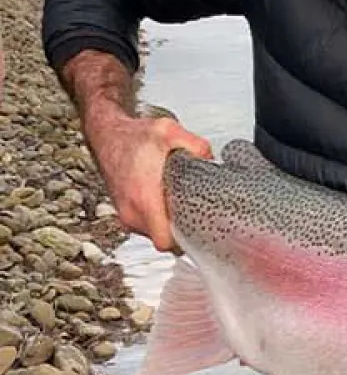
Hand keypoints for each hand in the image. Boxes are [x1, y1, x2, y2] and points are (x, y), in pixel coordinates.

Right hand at [87, 104, 212, 251]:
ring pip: (153, 232)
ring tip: (181, 203)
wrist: (107, 135)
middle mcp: (132, 211)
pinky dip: (157, 217)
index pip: (165, 242)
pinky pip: (145, 225)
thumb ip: (196, 145)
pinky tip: (167, 200)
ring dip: (168, 222)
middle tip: (198, 212)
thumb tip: (210, 159)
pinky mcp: (124, 211)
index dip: (184, 242)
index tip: (199, 230)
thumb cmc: (134, 137)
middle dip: (181, 230)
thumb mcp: (170, 132)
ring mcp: (126, 213)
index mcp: (144, 198)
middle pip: (163, 239)